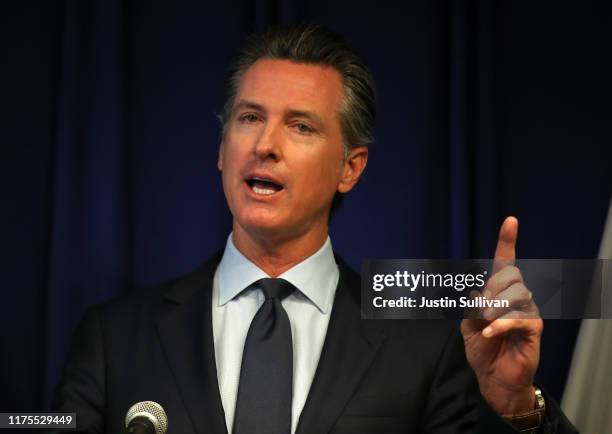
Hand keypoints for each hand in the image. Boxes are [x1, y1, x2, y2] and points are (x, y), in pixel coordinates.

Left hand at [460, 216, 542, 414]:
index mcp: (499, 292)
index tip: (510, 220)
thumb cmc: (483, 348)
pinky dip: (500, 324)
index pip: (504, 262)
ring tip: (486, 324)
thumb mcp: (468, 325)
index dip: (506, 241)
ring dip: (495, 308)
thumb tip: (477, 293)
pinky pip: (519, 317)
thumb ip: (470, 307)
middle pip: (509, 276)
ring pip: (515, 294)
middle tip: (481, 312)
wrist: (493, 377)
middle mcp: (517, 297)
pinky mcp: (533, 328)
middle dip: (492, 290)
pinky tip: (490, 333)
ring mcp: (527, 311)